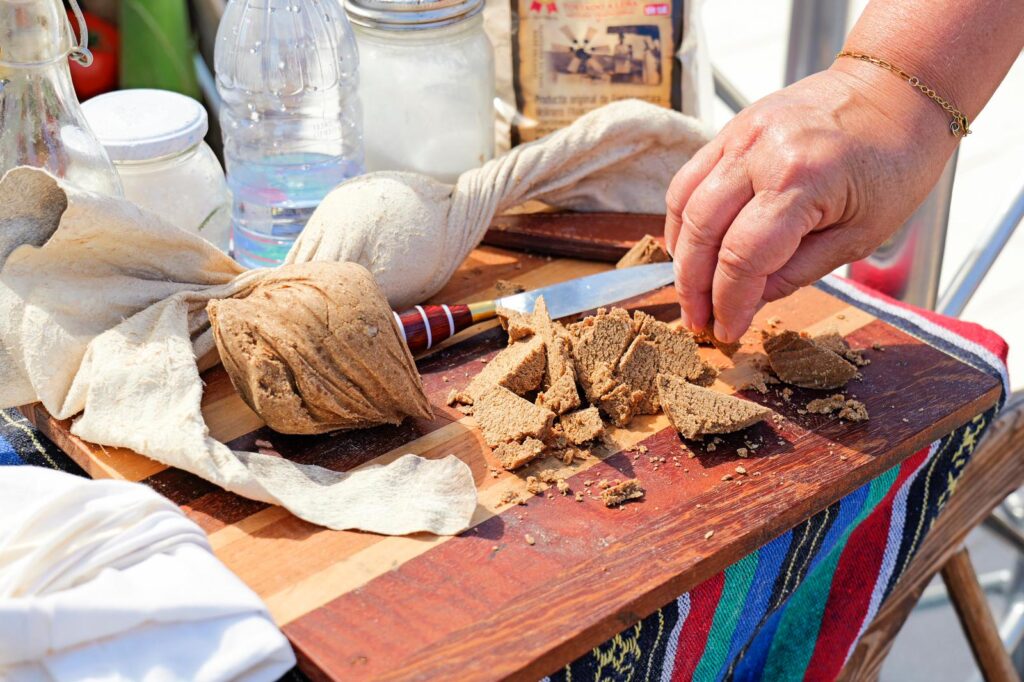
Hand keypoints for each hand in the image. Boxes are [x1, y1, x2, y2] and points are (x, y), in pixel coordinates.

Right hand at [665, 61, 957, 342]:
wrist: (896, 89)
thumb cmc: (894, 161)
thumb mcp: (861, 234)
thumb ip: (798, 271)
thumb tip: (750, 301)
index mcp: (802, 180)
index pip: (743, 257)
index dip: (729, 302)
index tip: (727, 331)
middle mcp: (761, 153)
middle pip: (702, 232)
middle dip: (694, 287)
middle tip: (698, 322)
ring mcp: (740, 136)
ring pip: (684, 205)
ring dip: (681, 257)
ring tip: (691, 291)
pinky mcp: (732, 130)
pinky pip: (689, 179)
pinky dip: (683, 220)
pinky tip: (692, 248)